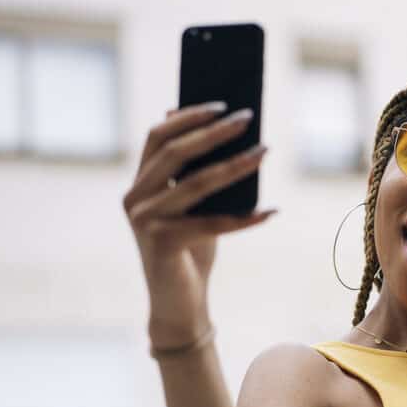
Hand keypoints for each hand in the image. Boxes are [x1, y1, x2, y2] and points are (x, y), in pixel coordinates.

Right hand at [121, 102, 275, 347]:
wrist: (178, 302)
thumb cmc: (191, 248)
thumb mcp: (194, 206)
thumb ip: (196, 171)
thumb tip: (219, 129)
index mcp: (139, 183)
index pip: (157, 136)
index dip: (188, 116)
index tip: (223, 103)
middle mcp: (135, 198)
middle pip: (176, 152)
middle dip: (215, 132)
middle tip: (248, 118)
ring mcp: (145, 222)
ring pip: (196, 183)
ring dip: (236, 165)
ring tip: (264, 152)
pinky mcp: (162, 245)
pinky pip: (212, 224)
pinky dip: (245, 218)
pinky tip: (271, 211)